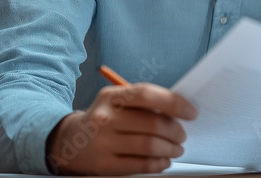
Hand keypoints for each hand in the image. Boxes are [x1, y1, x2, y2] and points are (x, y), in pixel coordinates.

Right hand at [46, 83, 196, 174]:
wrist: (70, 141)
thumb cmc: (105, 118)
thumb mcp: (117, 101)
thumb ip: (144, 103)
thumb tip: (179, 110)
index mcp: (111, 96)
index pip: (147, 94)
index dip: (174, 103)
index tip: (190, 112)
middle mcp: (105, 118)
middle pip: (153, 123)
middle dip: (176, 131)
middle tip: (182, 135)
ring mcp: (103, 142)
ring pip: (149, 145)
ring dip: (170, 148)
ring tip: (176, 149)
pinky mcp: (104, 164)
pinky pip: (140, 165)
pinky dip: (158, 164)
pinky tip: (164, 161)